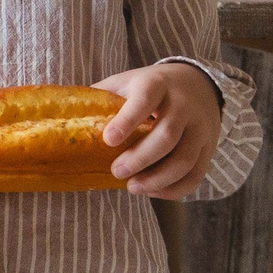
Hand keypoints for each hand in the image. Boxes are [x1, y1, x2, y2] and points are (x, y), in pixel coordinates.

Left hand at [97, 61, 223, 198]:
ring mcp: (200, 128)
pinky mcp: (208, 149)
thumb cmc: (151, 87)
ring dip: (157, 179)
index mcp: (157, 84)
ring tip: (132, 187)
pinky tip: (152, 191)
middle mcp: (183, 105)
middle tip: (116, 171)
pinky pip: (195, 176)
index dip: (127, 121)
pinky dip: (173, 189)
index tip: (108, 140)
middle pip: (166, 136)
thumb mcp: (127, 81)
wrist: (199, 84)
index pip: (145, 100)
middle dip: (139, 159)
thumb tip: (63, 113)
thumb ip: (102, 95)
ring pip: (183, 160)